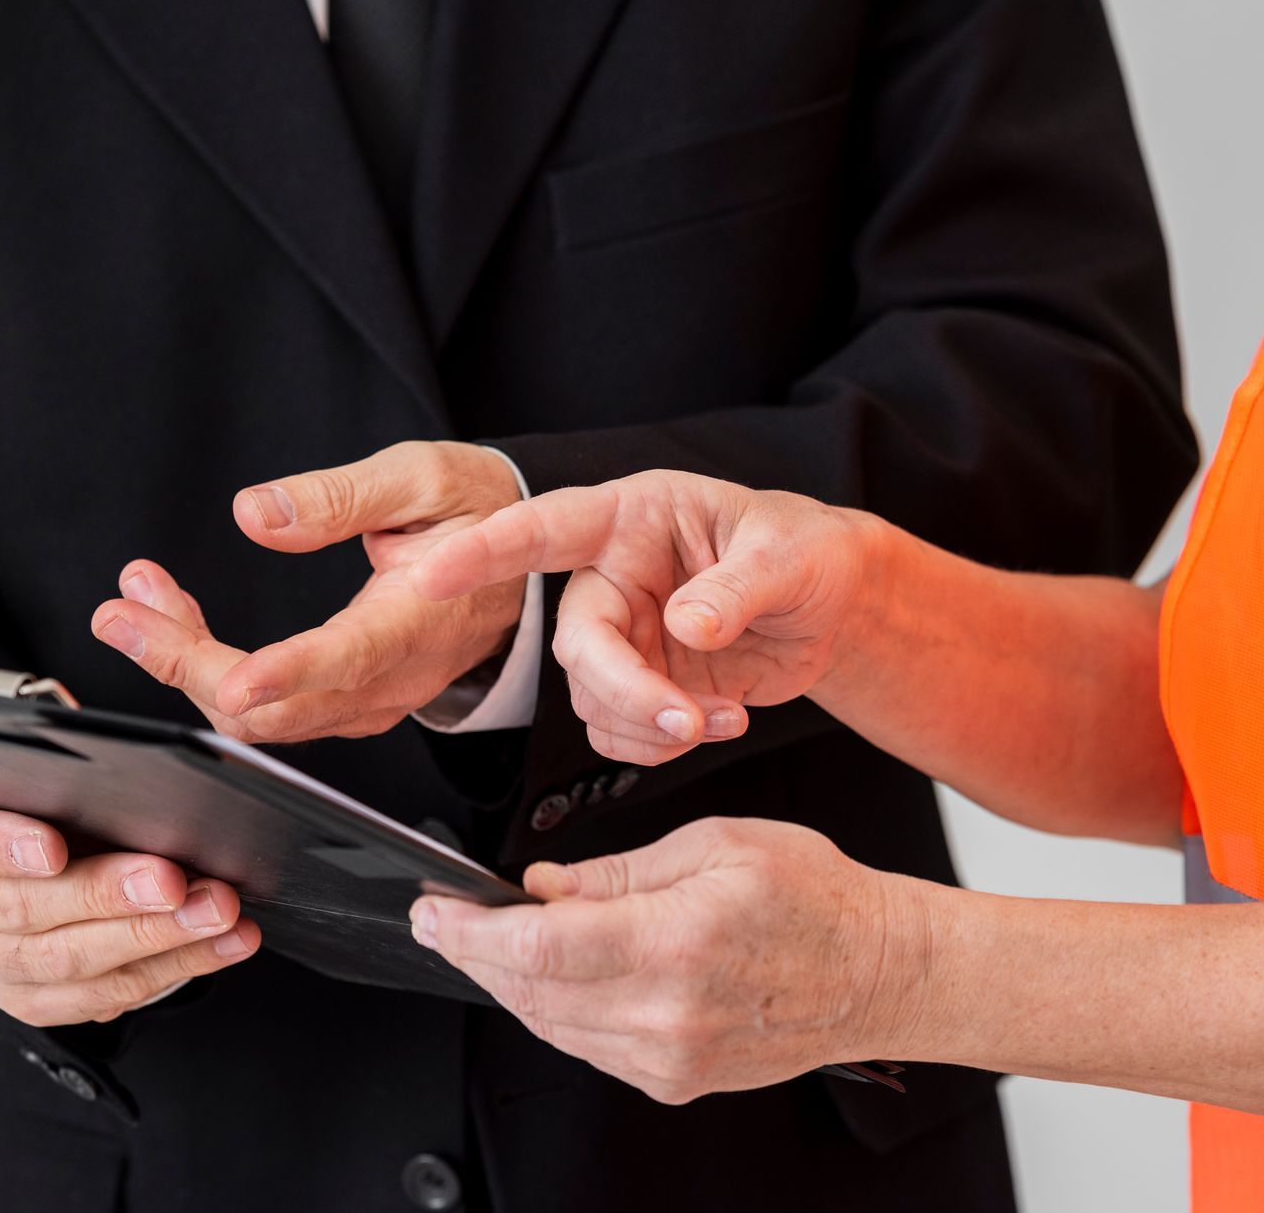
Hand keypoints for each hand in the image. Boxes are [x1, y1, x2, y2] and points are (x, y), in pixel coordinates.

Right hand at [0, 791, 260, 1024]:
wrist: (33, 846)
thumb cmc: (44, 794)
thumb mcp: (43, 766)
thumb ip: (68, 766)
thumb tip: (136, 769)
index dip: (1, 845)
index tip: (55, 847)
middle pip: (24, 909)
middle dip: (108, 895)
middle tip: (173, 880)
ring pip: (68, 961)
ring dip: (154, 937)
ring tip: (216, 911)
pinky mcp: (28, 998)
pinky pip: (100, 996)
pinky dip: (170, 968)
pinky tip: (221, 945)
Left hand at [91, 441, 527, 741]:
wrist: (517, 559)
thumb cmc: (477, 511)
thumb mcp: (423, 477)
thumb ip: (340, 496)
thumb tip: (254, 516)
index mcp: (419, 620)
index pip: (347, 660)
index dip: (284, 673)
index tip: (230, 677)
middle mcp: (394, 678)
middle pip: (279, 709)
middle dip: (187, 665)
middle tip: (122, 612)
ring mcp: (371, 700)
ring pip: (263, 717)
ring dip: (188, 663)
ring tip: (138, 599)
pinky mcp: (350, 702)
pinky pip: (271, 707)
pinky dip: (212, 669)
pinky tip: (176, 622)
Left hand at [409, 818, 930, 1103]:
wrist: (880, 973)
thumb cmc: (814, 898)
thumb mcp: (713, 844)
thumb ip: (617, 870)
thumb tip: (543, 887)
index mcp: (675, 942)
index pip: (538, 947)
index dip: (470, 933)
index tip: (433, 914)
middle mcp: (668, 1012)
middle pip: (531, 991)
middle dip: (475, 955)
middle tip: (447, 922)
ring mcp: (671, 1057)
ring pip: (551, 1025)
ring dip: (510, 983)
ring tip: (496, 941)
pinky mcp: (676, 1080)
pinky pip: (587, 1048)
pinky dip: (555, 1010)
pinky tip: (554, 975)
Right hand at [411, 470, 881, 763]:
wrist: (832, 606)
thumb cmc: (807, 552)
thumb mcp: (787, 555)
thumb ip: (737, 587)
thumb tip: (688, 624)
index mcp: (634, 518)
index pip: (547, 528)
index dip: (486, 550)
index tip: (430, 572)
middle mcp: (614, 576)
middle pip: (576, 643)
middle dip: (624, 690)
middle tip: (686, 718)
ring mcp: (624, 636)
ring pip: (591, 698)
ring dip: (651, 724)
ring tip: (724, 718)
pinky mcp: (640, 685)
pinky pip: (616, 731)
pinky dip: (658, 746)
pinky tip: (715, 725)